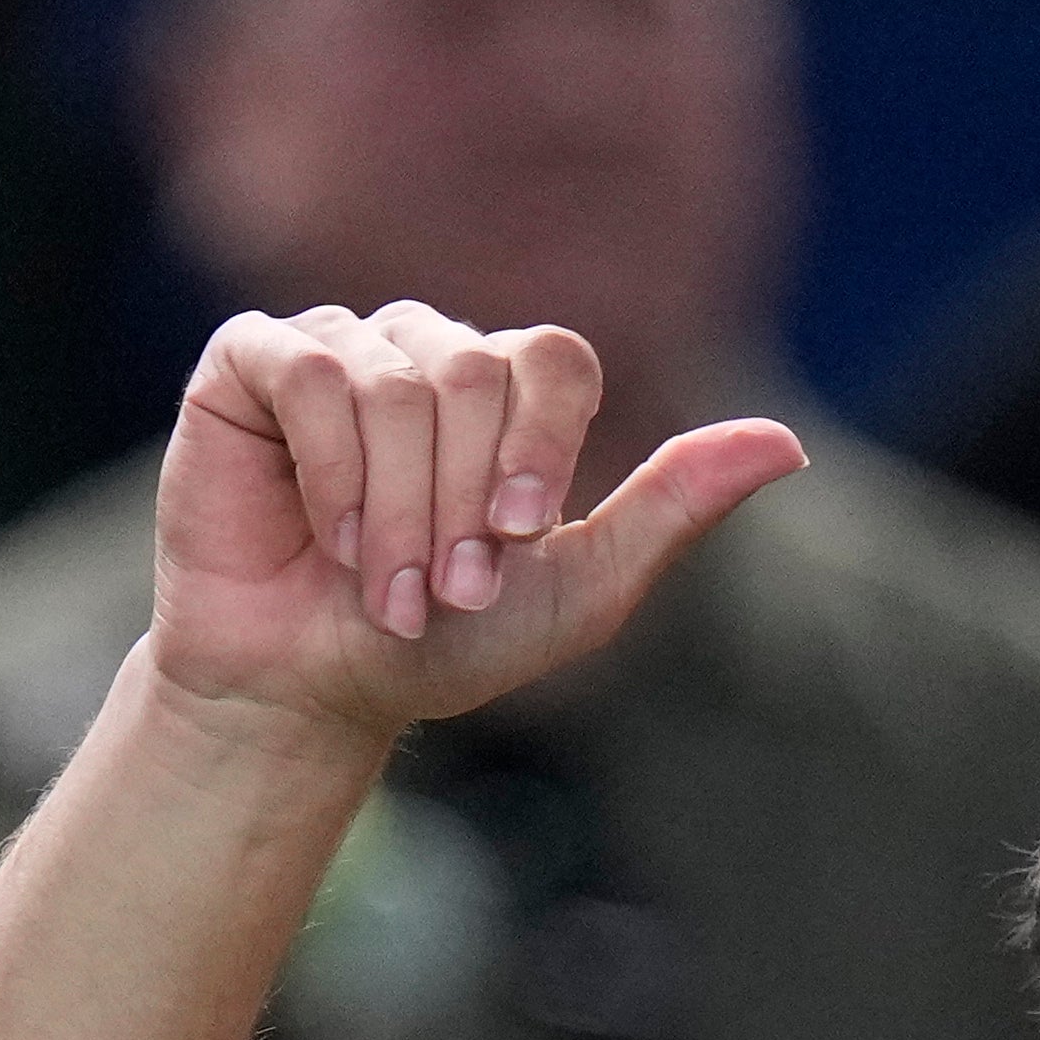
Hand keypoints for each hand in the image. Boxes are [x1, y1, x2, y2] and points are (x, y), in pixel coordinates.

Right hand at [143, 304, 800, 753]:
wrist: (310, 691)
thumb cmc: (444, 644)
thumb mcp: (577, 590)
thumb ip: (672, 510)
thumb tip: (787, 443)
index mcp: (510, 392)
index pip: (555, 359)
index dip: (541, 447)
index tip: (517, 540)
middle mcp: (429, 352)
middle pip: (475, 376)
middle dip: (462, 505)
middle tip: (443, 592)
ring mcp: (341, 349)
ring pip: (394, 384)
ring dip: (396, 512)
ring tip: (381, 589)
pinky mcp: (253, 362)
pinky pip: (308, 371)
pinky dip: (327, 468)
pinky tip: (326, 536)